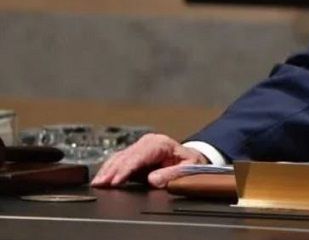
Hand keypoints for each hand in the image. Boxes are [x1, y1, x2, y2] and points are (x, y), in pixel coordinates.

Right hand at [91, 133, 207, 187]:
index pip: (138, 157)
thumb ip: (172, 174)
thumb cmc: (191, 162)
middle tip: (99, 184)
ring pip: (119, 157)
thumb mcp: (189, 168)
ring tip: (97, 183)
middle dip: (111, 170)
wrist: (193, 157)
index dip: (125, 170)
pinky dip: (110, 168)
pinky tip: (102, 177)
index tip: (115, 181)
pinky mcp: (135, 153)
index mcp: (161, 144)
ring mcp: (140, 147)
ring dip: (107, 170)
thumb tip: (153, 180)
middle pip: (125, 156)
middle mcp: (148, 142)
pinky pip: (119, 160)